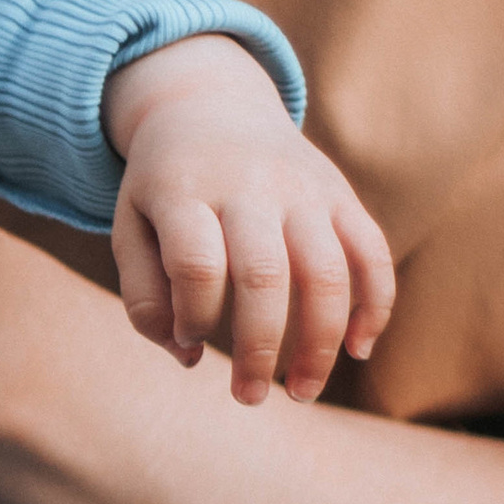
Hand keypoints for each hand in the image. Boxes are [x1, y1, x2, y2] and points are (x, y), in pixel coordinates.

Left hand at [103, 37, 395, 407]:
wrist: (209, 104)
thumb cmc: (163, 189)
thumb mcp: (129, 228)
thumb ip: (144, 297)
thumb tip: (188, 355)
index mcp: (185, 190)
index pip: (196, 265)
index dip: (193, 318)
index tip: (188, 341)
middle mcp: (249, 185)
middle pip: (264, 275)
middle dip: (259, 349)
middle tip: (249, 398)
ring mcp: (302, 187)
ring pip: (326, 271)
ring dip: (320, 342)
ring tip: (300, 393)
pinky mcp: (340, 193)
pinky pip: (371, 252)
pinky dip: (374, 305)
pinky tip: (357, 349)